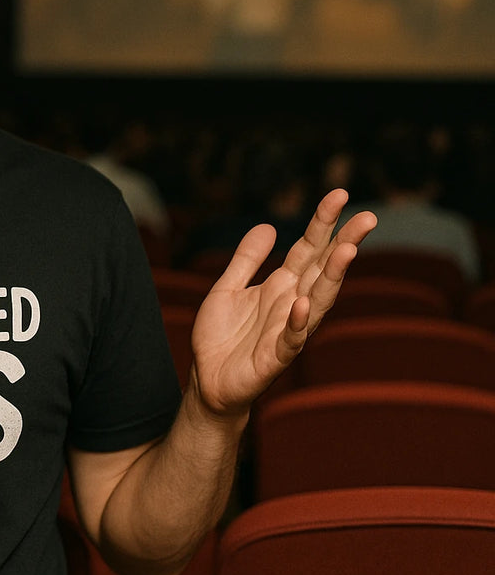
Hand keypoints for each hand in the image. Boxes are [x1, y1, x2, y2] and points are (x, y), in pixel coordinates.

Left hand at [189, 188, 376, 418]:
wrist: (206, 380)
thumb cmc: (221, 336)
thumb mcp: (227, 287)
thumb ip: (247, 259)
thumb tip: (269, 225)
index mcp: (281, 285)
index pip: (309, 249)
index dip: (322, 223)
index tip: (339, 195)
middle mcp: (291, 304)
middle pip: (322, 269)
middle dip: (344, 242)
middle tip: (368, 217)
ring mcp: (287, 330)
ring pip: (317, 301)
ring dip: (333, 277)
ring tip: (347, 250)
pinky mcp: (275, 358)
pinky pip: (290, 339)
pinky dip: (297, 322)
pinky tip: (301, 303)